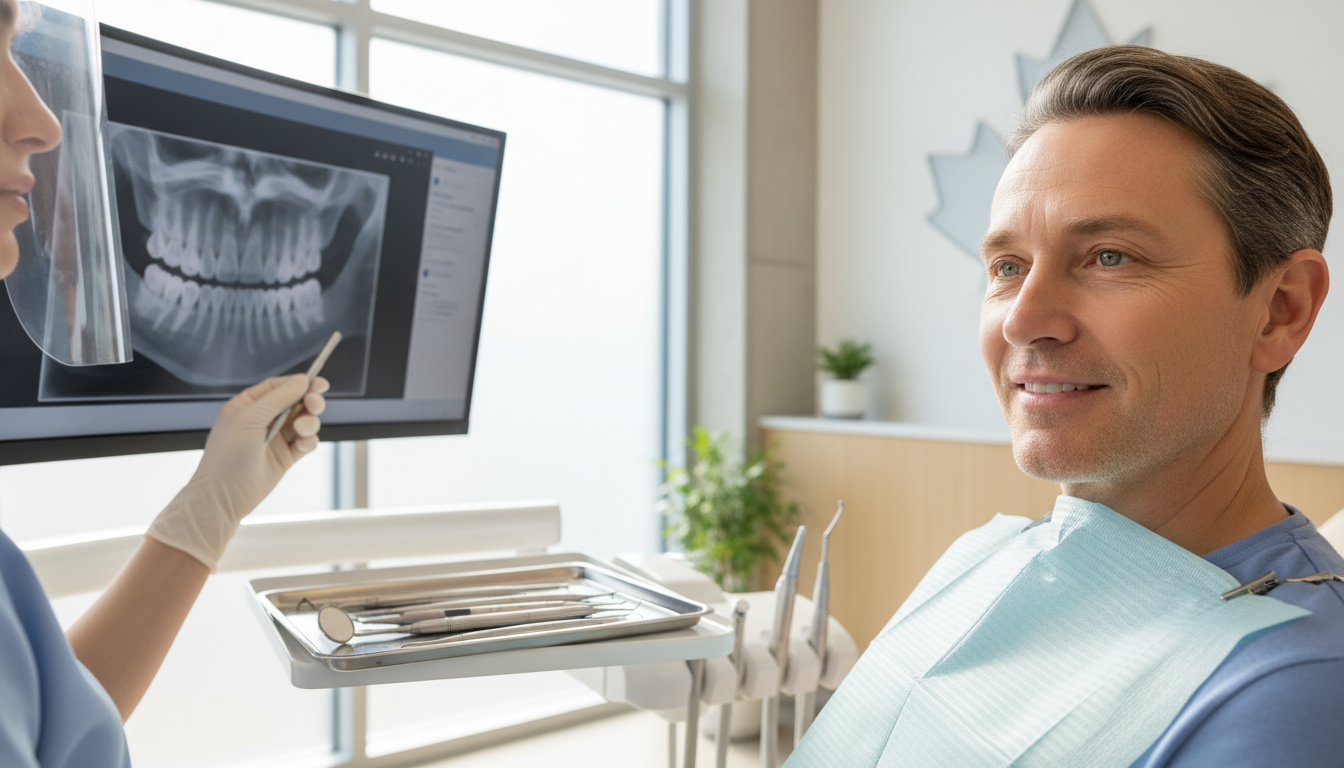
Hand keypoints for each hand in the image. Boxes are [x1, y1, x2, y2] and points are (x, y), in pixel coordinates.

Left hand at [146, 374, 329, 569]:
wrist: (224, 496)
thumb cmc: (228, 455)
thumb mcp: (250, 417)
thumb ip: (278, 397)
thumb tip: (301, 380)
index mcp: (247, 406)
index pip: (277, 387)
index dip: (297, 383)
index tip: (317, 383)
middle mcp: (262, 420)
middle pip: (295, 402)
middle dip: (309, 401)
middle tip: (315, 404)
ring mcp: (275, 439)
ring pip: (304, 421)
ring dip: (309, 422)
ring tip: (303, 429)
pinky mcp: (286, 457)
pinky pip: (306, 442)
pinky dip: (309, 441)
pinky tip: (302, 445)